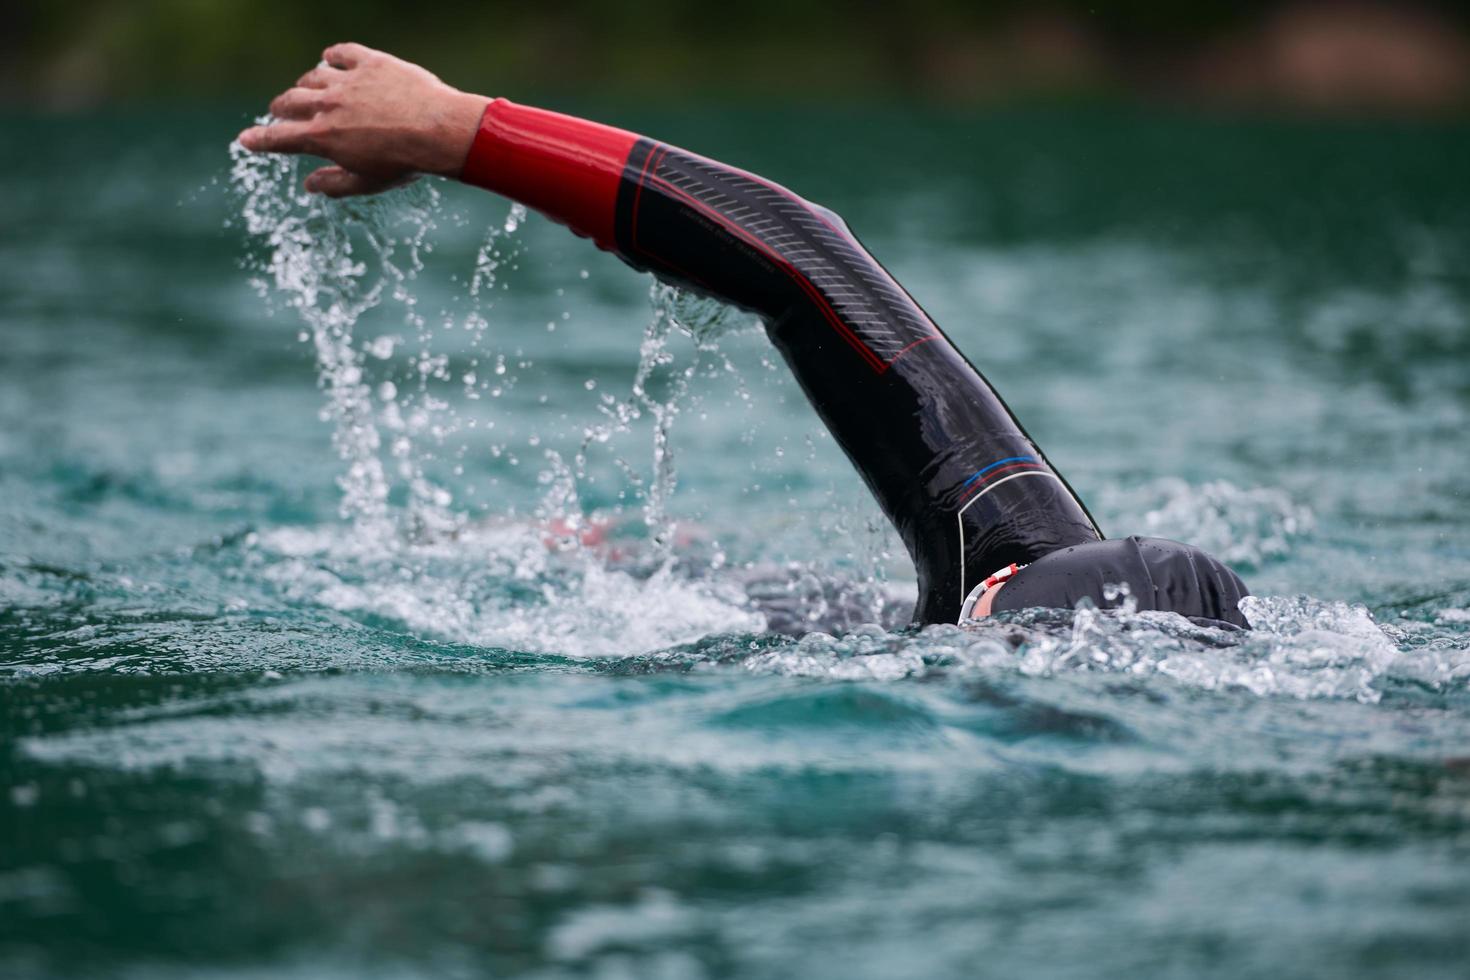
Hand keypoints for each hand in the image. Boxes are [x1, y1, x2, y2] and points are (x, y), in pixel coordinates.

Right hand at [237, 42, 489, 197]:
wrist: (439, 131)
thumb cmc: (406, 162)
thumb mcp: (368, 182)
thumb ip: (334, 184)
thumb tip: (310, 186)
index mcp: (323, 137)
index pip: (280, 138)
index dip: (260, 140)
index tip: (245, 140)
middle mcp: (328, 105)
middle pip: (290, 101)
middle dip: (281, 108)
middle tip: (280, 111)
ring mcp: (348, 80)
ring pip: (314, 75)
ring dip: (307, 83)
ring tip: (311, 88)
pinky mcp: (371, 62)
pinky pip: (342, 53)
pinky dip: (333, 57)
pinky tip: (332, 59)